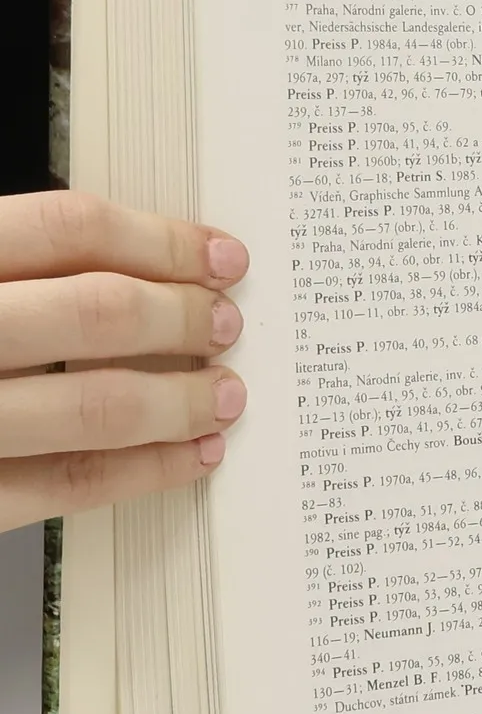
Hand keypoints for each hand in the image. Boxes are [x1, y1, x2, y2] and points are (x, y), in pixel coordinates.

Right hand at [0, 192, 249, 529]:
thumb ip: (5, 263)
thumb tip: (127, 260)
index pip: (65, 229)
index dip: (161, 240)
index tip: (218, 256)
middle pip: (96, 313)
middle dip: (182, 318)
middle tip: (227, 324)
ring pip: (94, 405)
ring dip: (180, 400)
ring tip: (225, 394)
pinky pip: (64, 484)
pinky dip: (144, 471)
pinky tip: (189, 457)